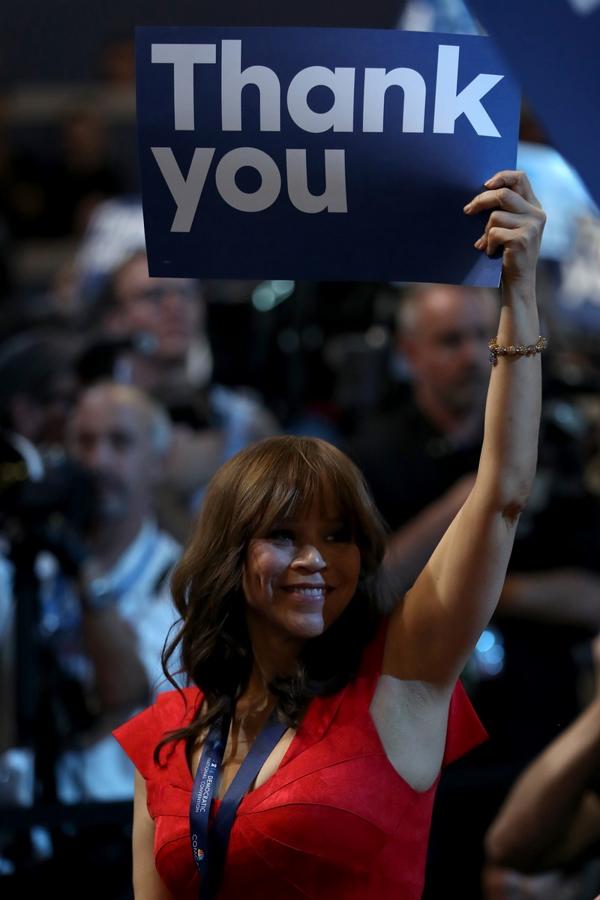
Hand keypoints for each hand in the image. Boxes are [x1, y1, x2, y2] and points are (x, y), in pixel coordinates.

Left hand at [464, 170, 545, 287]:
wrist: (518, 282)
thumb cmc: (508, 254)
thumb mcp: (511, 228)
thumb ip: (505, 210)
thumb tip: (480, 194)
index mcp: (534, 207)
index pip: (521, 178)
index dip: (501, 177)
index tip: (484, 185)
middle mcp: (536, 214)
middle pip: (503, 194)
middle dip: (481, 201)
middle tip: (467, 210)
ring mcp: (531, 226)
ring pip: (495, 216)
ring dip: (485, 231)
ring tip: (485, 243)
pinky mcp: (522, 239)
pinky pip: (494, 233)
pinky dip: (487, 244)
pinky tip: (490, 253)